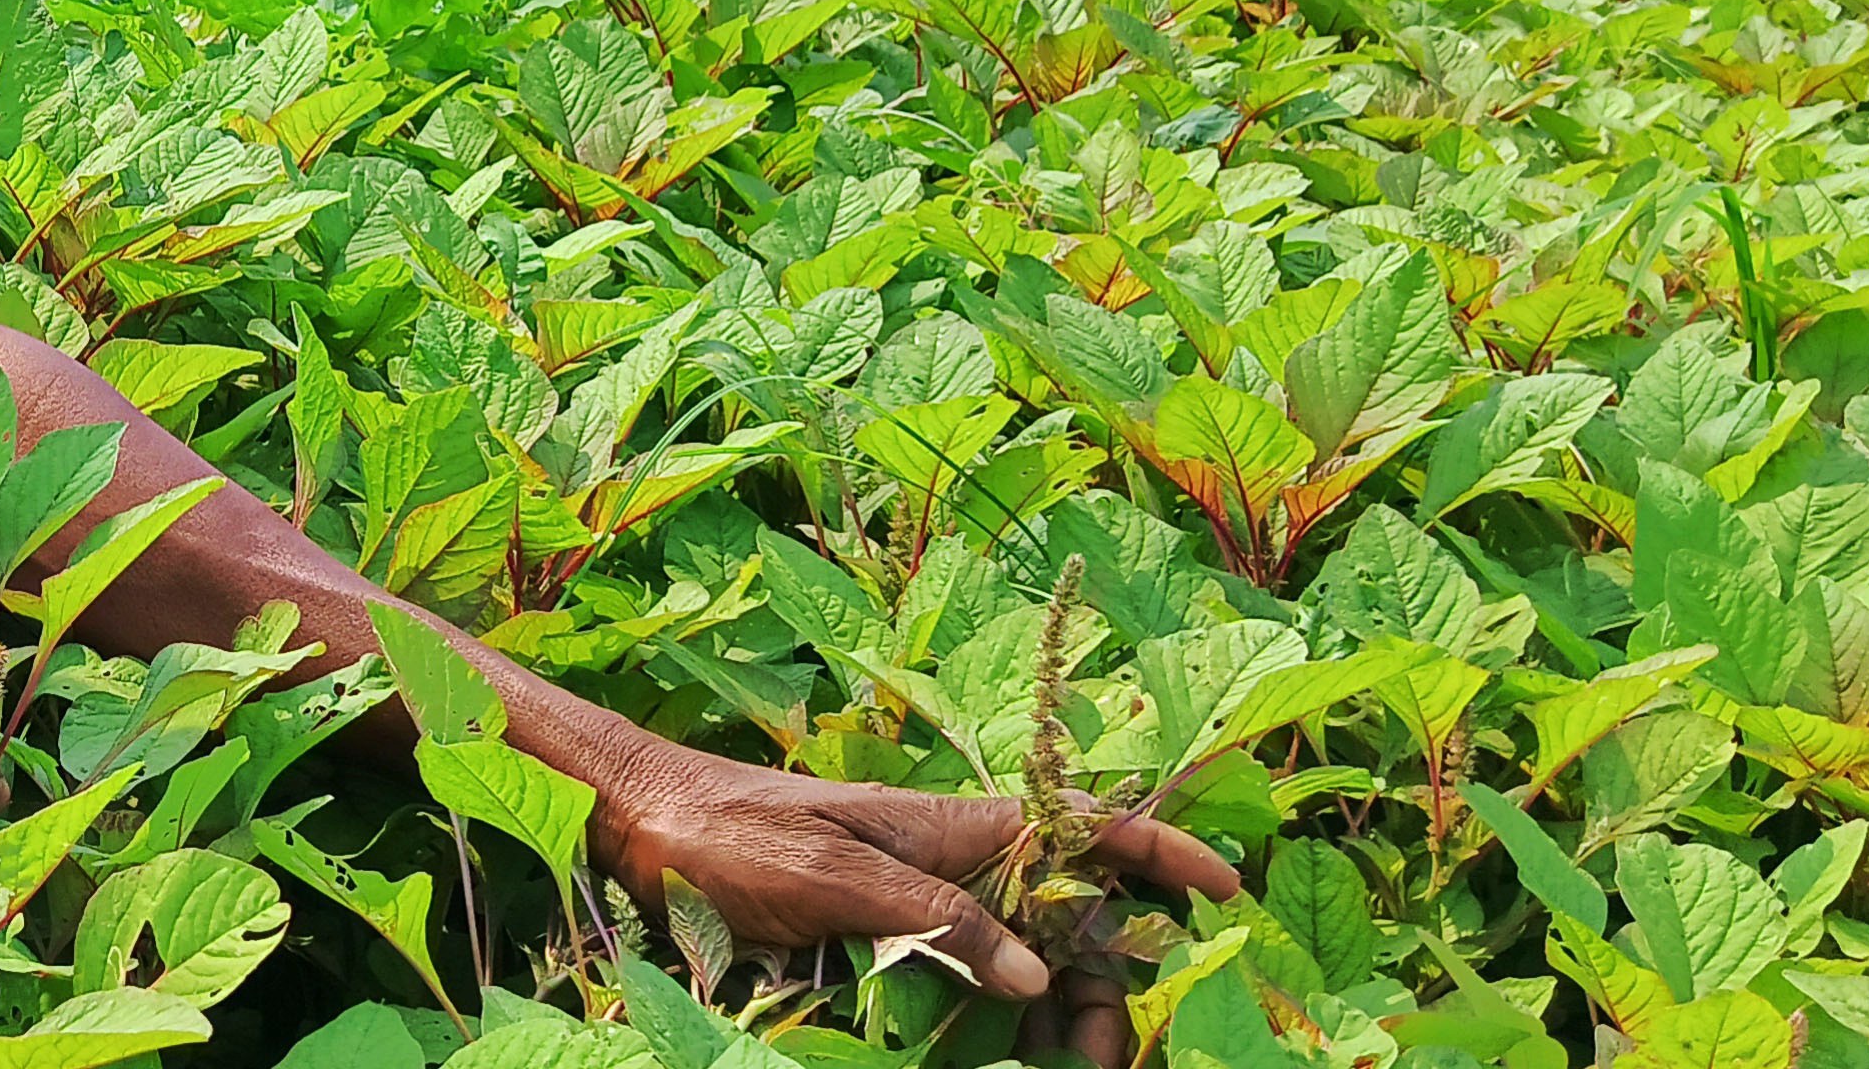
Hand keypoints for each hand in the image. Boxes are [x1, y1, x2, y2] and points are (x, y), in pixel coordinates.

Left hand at [590, 741, 1237, 1068]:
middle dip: (1111, 987)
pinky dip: (998, 1024)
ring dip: (1057, 1020)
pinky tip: (1011, 1061)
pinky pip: (963, 983)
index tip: (1228, 888)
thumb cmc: (730, 833)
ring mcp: (920, 902)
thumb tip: (1040, 973)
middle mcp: (953, 860)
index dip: (1159, 853)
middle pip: (1068, 921)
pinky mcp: (881, 938)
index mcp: (956, 826)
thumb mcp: (836, 875)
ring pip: (1023, 962)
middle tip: (1113, 1064)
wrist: (639, 824)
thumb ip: (940, 918)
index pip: (1083, 828)